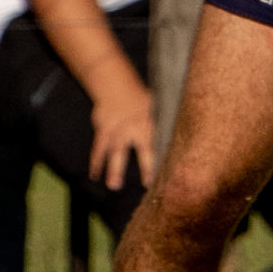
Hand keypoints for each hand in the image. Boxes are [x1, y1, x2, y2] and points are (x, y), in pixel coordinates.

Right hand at [89, 68, 155, 189]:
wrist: (115, 85)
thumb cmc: (138, 97)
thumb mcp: (153, 107)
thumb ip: (159, 124)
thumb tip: (178, 132)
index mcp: (146, 125)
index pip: (151, 147)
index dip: (151, 163)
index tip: (151, 180)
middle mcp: (130, 130)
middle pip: (130, 152)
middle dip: (133, 166)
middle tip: (135, 182)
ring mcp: (116, 131)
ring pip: (114, 152)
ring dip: (112, 169)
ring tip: (112, 185)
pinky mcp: (103, 129)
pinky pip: (99, 148)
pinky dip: (95, 161)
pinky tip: (94, 174)